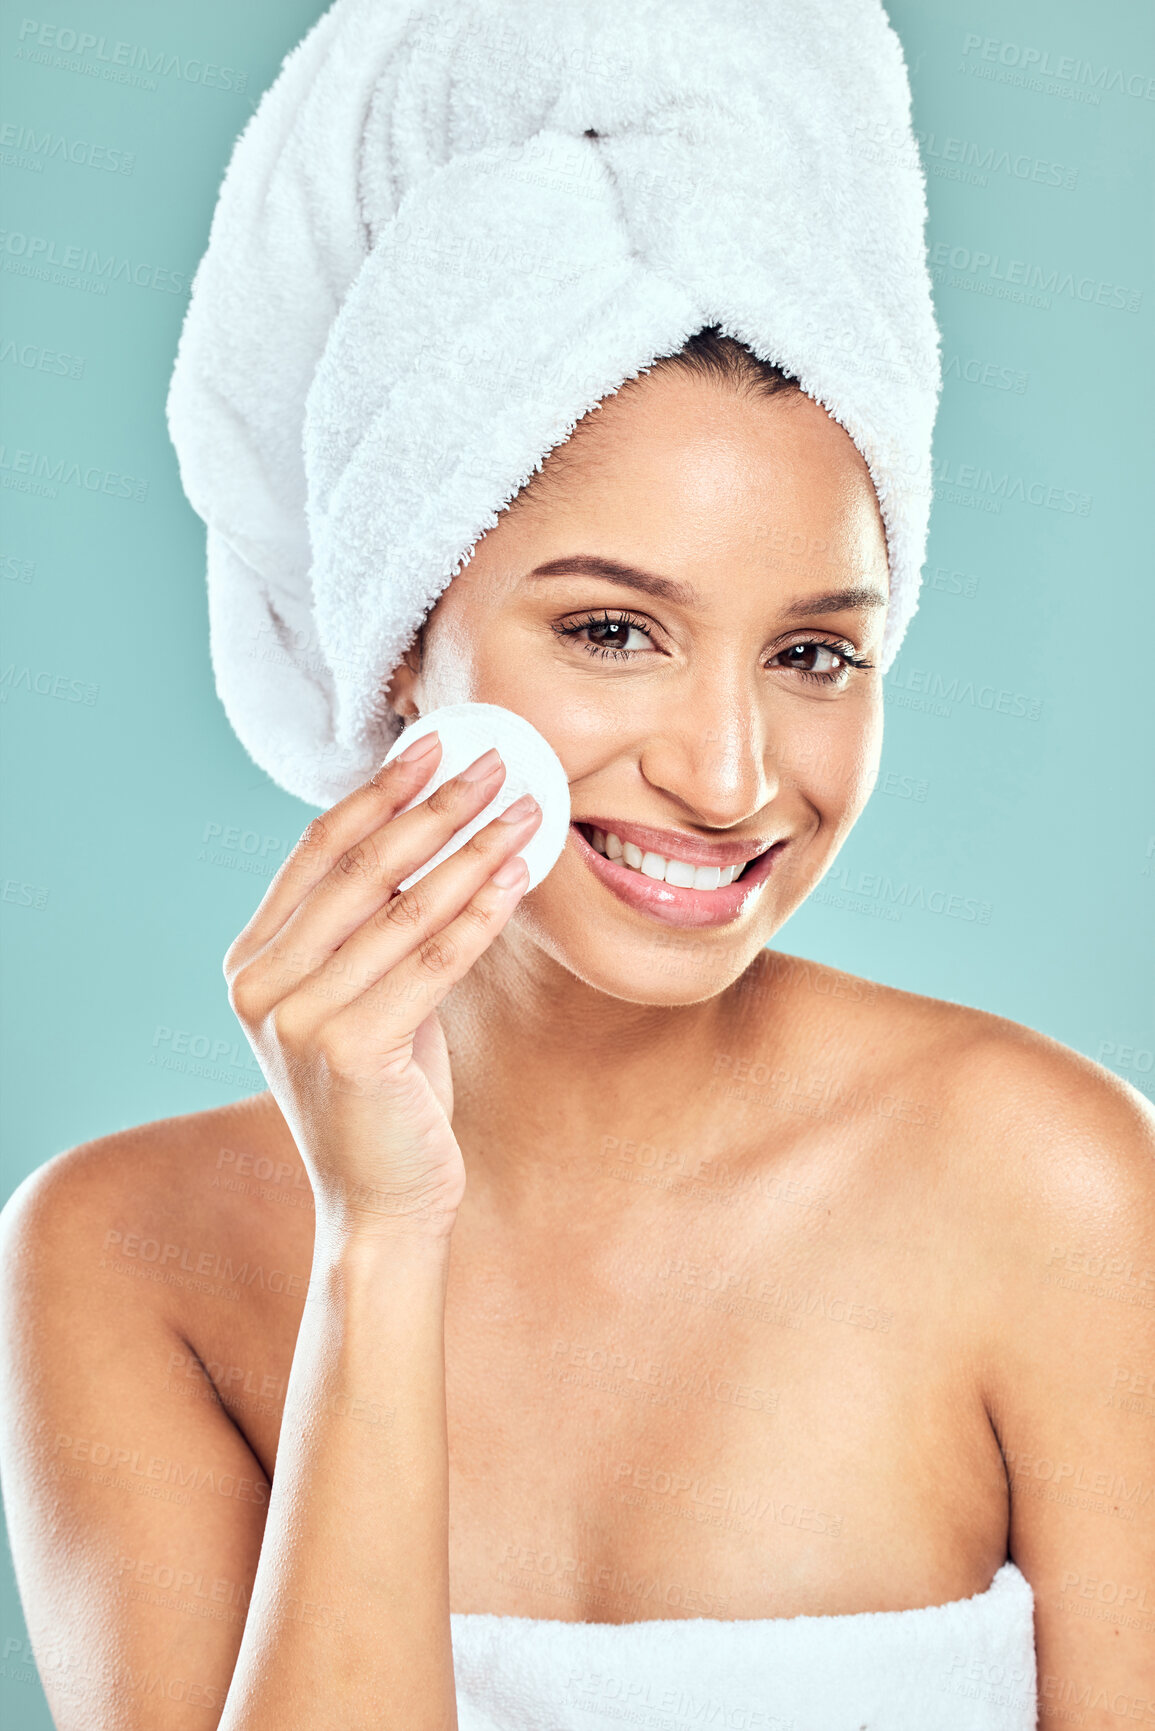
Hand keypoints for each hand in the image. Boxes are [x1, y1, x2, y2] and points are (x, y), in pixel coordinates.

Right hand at [224, 737, 541, 1238]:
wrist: (380, 1203)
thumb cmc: (384, 1093)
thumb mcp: (363, 995)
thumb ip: (373, 927)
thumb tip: (433, 829)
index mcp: (252, 962)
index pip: (318, 852)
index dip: (380, 793)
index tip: (434, 746)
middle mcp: (260, 985)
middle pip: (360, 868)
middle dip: (435, 805)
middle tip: (496, 761)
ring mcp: (296, 1020)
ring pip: (403, 909)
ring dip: (473, 849)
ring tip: (526, 809)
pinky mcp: (349, 1051)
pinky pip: (433, 962)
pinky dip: (482, 912)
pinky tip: (520, 874)